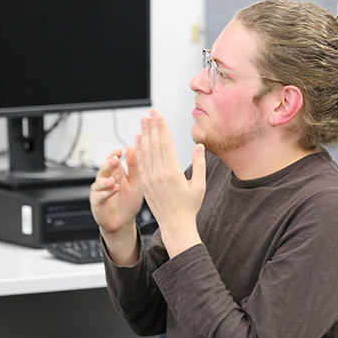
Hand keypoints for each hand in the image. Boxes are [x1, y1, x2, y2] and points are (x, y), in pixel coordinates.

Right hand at [90, 146, 142, 263]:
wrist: (124, 221)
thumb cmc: (129, 202)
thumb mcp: (136, 182)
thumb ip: (134, 166)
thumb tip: (132, 147)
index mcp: (116, 173)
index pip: (112, 160)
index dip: (114, 155)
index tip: (119, 151)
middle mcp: (106, 179)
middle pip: (104, 168)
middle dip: (109, 164)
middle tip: (115, 160)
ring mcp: (100, 191)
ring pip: (99, 182)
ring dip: (106, 180)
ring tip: (113, 180)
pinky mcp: (97, 202)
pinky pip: (100, 196)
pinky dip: (106, 192)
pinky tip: (113, 189)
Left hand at [136, 109, 205, 257]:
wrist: (175, 226)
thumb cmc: (189, 207)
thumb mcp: (199, 186)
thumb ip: (199, 165)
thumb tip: (199, 146)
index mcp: (173, 173)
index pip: (166, 145)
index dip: (162, 128)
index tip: (160, 115)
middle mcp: (158, 175)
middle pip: (154, 145)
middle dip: (152, 126)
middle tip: (151, 112)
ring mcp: (149, 179)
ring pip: (145, 152)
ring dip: (144, 134)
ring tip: (143, 121)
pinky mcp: (144, 184)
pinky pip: (140, 163)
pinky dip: (138, 150)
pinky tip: (138, 140)